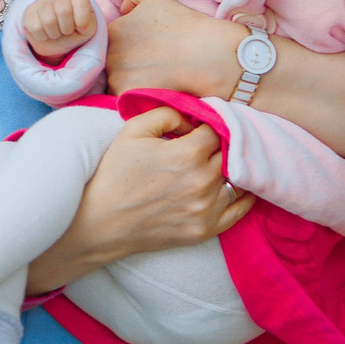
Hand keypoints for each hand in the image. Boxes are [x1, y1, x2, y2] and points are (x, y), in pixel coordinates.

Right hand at [21, 0, 98, 60]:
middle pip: (63, 10)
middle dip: (67, 28)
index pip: (81, 3)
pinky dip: (42, 37)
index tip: (80, 27)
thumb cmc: (74, 31)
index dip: (82, 21)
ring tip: (56, 32)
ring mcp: (42, 1)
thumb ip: (89, 24)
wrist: (57, 39)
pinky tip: (45, 33)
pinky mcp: (29, 12)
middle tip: (66, 31)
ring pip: (48, 20)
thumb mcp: (87, 29)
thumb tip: (80, 25)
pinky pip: (36, 28)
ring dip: (54, 33)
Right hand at [25, 106, 253, 292]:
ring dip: (232, 168)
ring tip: (221, 162)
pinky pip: (239, 210)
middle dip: (222, 144)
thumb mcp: (133, 130)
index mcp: (188, 153)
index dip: (209, 124)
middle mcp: (203, 181)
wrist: (100, 223)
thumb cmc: (114, 174)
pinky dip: (244, 195)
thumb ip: (168, 113)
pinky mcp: (205, 230)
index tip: (201, 126)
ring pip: (238, 179)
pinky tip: (239, 185)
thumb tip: (193, 119)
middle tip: (210, 143)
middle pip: (230, 152)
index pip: (217, 129)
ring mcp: (206, 209)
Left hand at [104, 0, 245, 96]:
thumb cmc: (183, 22)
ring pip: (117, 81)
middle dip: (126, 62)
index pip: (111, 40)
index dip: (129, 44)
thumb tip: (123, 9)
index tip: (148, 46)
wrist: (206, 54)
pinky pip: (126, 98)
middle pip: (111, 62)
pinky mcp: (127, 96)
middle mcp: (108, 54)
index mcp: (112, 30)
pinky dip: (138, 95)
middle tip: (152, 61)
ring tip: (156, 75)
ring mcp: (115, 77)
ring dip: (130, 80)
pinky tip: (156, 88)